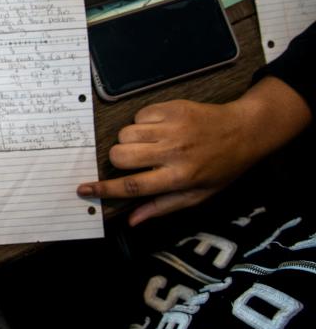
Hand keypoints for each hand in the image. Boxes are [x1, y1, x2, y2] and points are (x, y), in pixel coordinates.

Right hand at [78, 78, 311, 225]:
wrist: (244, 131)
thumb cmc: (221, 168)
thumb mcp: (197, 195)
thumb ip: (162, 207)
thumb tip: (132, 220)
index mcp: (179, 177)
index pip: (132, 186)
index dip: (103, 189)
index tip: (83, 189)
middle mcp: (173, 152)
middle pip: (121, 155)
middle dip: (118, 159)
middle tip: (132, 161)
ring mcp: (172, 127)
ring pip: (125, 133)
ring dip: (130, 140)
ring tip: (149, 143)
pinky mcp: (171, 107)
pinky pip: (138, 115)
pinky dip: (142, 123)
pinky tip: (158, 128)